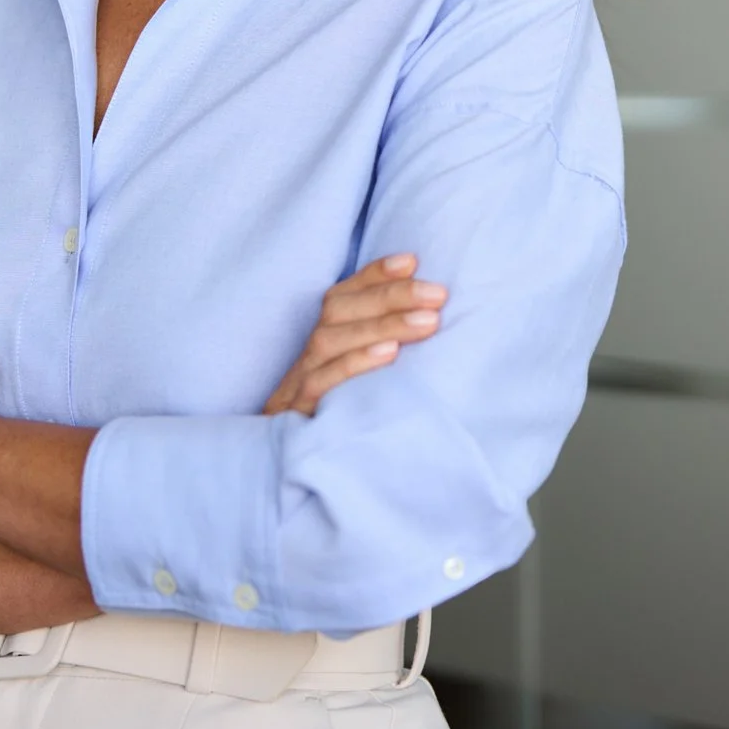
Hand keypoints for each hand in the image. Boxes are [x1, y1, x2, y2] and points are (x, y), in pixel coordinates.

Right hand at [263, 253, 445, 417]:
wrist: (291, 466)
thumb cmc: (343, 412)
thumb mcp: (364, 373)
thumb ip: (387, 342)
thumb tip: (432, 308)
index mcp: (324, 339)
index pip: (344, 294)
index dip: (374, 275)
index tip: (411, 262)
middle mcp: (309, 354)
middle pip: (338, 310)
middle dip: (390, 297)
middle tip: (437, 295)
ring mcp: (298, 382)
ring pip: (330, 340)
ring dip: (380, 326)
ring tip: (426, 322)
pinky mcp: (298, 412)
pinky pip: (320, 382)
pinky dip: (354, 364)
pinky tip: (389, 354)